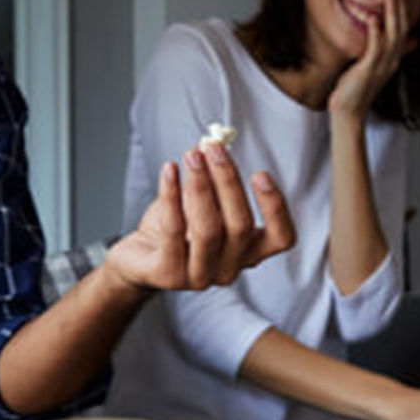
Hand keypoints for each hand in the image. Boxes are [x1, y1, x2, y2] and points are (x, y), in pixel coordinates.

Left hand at [105, 143, 295, 293]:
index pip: (280, 238)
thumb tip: (213, 142)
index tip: (260, 174)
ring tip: (192, 157)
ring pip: (209, 230)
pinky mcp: (170, 276)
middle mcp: (229, 268)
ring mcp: (200, 277)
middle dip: (228, 182)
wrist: (139, 256)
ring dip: (201, 187)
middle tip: (214, 149)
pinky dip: (171, 195)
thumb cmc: (176, 226)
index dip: (275, 208)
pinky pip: (173, 231)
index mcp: (248, 252)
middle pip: (240, 226)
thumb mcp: (200, 199)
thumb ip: (211, 175)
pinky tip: (169, 170)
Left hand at [327, 0, 417, 118]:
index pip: (402, 27)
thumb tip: (380, 33)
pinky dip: (375, 31)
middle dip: (399, 2)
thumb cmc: (355, 89)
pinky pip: (375, 47)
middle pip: (401, 26)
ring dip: (392, 10)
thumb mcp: (370, 65)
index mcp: (393, 57)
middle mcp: (392, 60)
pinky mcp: (369, 70)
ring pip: (392, 33)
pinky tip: (373, 17)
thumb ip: (378, 50)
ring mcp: (383, 65)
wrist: (349, 112)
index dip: (402, 7)